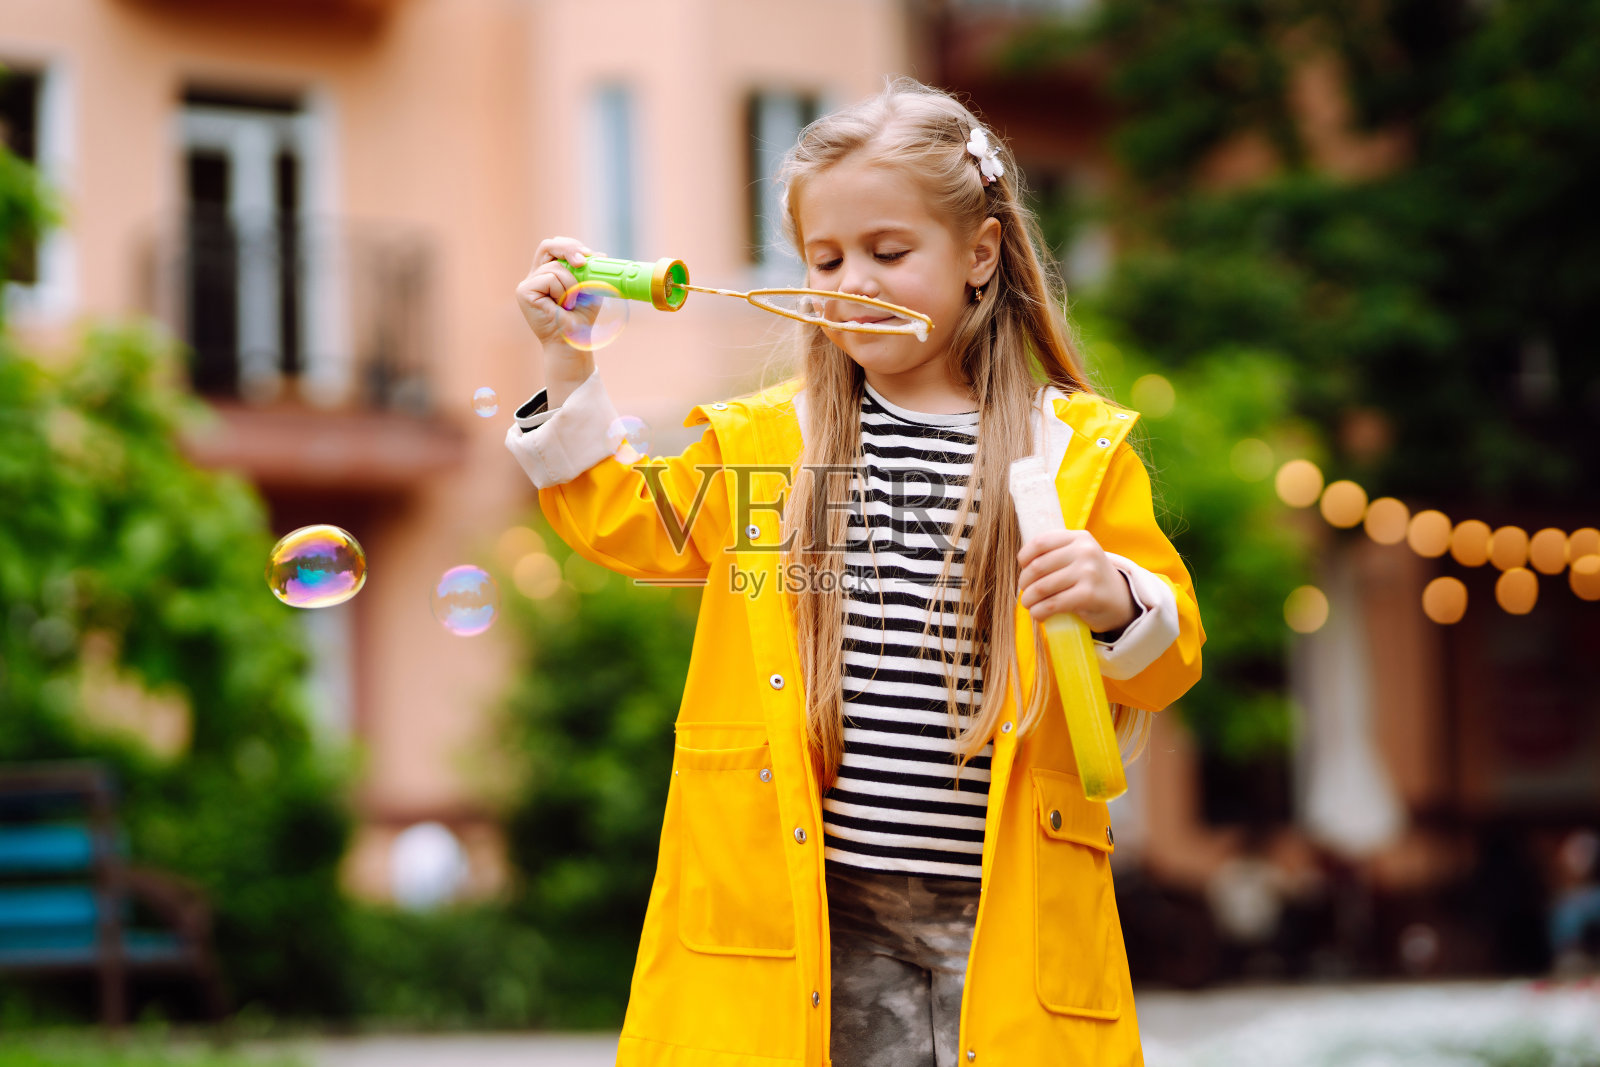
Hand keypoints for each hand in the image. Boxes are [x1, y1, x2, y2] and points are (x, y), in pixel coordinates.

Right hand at [514, 236, 605, 348]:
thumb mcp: (589, 288)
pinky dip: (561, 291)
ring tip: (570, 303)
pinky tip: (559, 306)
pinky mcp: (523, 291)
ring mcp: (528, 283)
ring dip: (571, 284)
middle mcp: (535, 275)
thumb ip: (590, 271)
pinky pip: (548, 278)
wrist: (573, 339)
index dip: (571, 246)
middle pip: (548, 246)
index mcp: (548, 272)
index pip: (555, 247)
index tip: (591, 255)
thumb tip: (600, 255)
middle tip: (584, 262)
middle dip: (568, 248)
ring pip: (555, 266)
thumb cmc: (580, 317)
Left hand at [1017, 530, 1135, 630]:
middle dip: (1025, 582)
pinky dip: (1039, 612)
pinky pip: (1053, 604)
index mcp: (1079, 538)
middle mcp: (1085, 551)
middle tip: (1026, 592)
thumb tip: (1023, 563)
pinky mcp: (1088, 595)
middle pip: (1038, 566)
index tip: (1023, 568)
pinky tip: (1038, 615)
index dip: (1025, 557)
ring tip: (1029, 605)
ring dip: (1029, 600)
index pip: (1040, 542)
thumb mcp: (1079, 556)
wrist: (1121, 600)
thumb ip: (1057, 552)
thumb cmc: (1090, 578)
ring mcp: (1088, 572)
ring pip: (1042, 587)